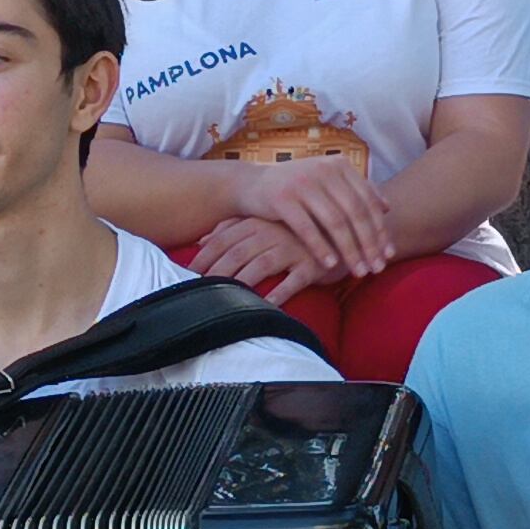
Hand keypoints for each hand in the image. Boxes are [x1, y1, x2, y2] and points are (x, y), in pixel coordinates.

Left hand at [187, 214, 332, 298]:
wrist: (341, 232)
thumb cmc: (293, 232)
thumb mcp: (264, 224)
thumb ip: (234, 228)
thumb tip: (202, 240)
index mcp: (258, 222)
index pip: (223, 238)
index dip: (205, 256)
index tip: (188, 272)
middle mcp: (273, 232)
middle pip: (237, 253)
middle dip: (216, 272)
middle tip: (199, 292)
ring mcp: (293, 248)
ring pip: (260, 265)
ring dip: (241, 283)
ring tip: (225, 300)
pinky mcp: (312, 264)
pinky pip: (293, 280)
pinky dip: (279, 294)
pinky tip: (266, 307)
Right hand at [228, 154, 394, 279]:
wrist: (252, 184)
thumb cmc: (296, 188)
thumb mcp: (326, 182)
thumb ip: (355, 191)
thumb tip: (387, 207)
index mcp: (339, 165)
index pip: (368, 200)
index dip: (380, 229)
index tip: (389, 254)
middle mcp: (323, 170)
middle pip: (355, 213)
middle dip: (369, 244)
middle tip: (377, 268)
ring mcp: (302, 183)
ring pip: (334, 222)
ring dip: (349, 250)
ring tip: (358, 271)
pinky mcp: (282, 198)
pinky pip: (307, 228)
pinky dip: (321, 248)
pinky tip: (330, 265)